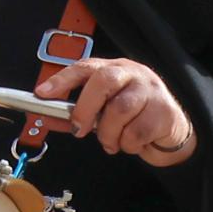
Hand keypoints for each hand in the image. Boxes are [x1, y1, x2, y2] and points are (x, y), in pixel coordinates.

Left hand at [35, 54, 195, 166]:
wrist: (171, 132)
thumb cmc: (132, 117)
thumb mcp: (101, 112)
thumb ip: (74, 114)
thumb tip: (44, 117)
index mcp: (114, 69)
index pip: (85, 67)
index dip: (62, 79)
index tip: (42, 93)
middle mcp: (133, 74)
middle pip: (104, 81)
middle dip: (85, 108)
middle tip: (79, 129)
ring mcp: (151, 91)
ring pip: (119, 111)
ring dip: (108, 134)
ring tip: (111, 141)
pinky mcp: (164, 112)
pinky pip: (136, 132)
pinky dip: (127, 144)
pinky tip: (130, 143)